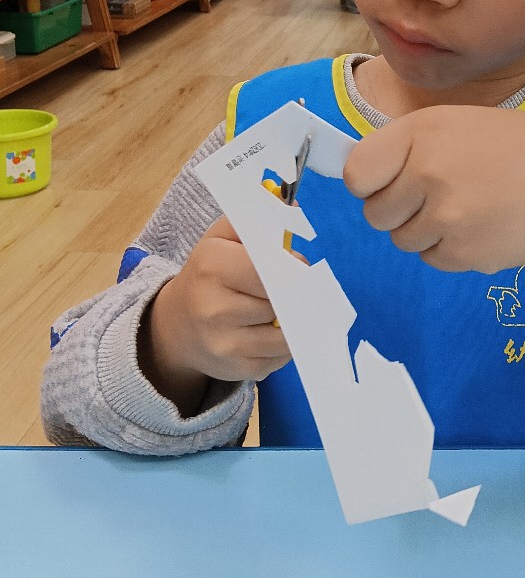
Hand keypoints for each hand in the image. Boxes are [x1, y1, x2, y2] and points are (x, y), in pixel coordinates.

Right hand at [139, 215, 291, 413]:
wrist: (174, 328)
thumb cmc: (206, 275)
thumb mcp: (220, 238)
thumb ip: (254, 221)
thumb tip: (293, 207)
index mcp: (212, 267)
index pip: (270, 268)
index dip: (292, 267)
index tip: (298, 267)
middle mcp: (215, 308)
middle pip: (282, 301)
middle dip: (295, 295)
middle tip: (296, 289)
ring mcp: (226, 344)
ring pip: (287, 332)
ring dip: (294, 322)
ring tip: (284, 310)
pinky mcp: (239, 370)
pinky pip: (281, 357)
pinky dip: (285, 345)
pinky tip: (271, 332)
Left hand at [343, 106, 524, 315]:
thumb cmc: (515, 150)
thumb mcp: (459, 124)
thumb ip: (410, 146)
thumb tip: (358, 178)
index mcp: (424, 131)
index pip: (357, 173)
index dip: (369, 182)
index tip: (387, 182)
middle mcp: (429, 172)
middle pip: (376, 213)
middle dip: (399, 209)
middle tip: (440, 194)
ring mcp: (446, 216)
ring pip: (403, 240)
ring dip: (427, 230)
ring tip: (469, 207)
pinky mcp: (462, 253)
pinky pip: (433, 259)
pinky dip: (451, 249)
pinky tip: (484, 226)